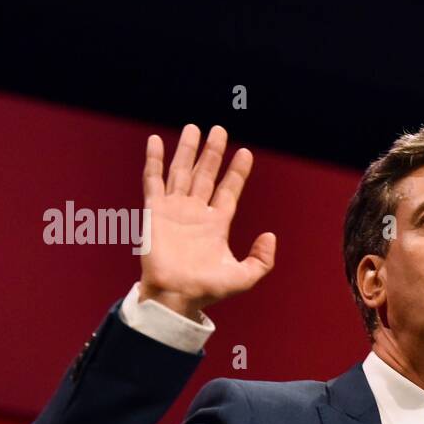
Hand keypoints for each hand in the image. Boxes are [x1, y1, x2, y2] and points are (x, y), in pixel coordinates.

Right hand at [139, 124, 275, 319]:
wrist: (176, 296)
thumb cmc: (208, 290)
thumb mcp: (244, 277)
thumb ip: (262, 260)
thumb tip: (270, 235)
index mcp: (217, 225)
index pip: (229, 190)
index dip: (237, 172)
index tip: (245, 153)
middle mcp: (196, 213)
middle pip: (206, 174)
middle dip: (213, 152)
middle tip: (219, 130)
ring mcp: (175, 210)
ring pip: (182, 171)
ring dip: (187, 149)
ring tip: (194, 128)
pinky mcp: (154, 211)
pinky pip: (153, 180)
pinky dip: (154, 160)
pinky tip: (156, 141)